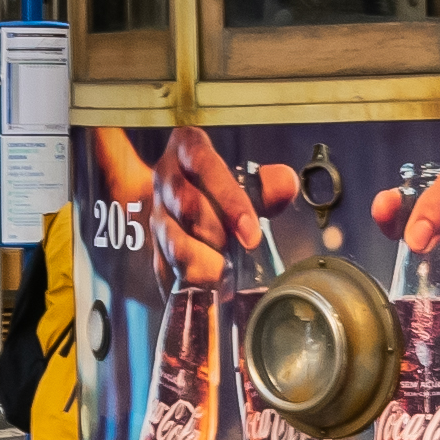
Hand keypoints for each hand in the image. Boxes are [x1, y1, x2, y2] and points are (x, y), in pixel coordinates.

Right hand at [93, 128, 283, 282]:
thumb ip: (266, 184)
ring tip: (223, 276)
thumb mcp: (244, 177)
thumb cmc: (218, 185)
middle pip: (186, 206)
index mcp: (187, 147)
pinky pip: (164, 268)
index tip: (251, 234)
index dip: (229, 201)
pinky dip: (187, 283)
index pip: (204, 165)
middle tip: (236, 254)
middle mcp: (166, 177)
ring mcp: (156, 212)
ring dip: (201, 263)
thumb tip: (286, 185)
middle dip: (216, 235)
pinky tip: (206, 293)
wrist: (184, 194)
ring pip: (172, 241)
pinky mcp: (153, 245)